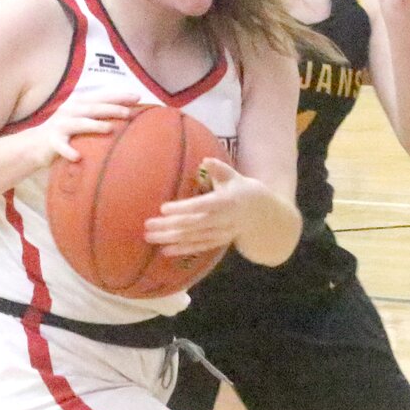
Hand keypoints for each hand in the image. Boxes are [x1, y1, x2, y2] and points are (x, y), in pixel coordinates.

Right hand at [29, 92, 139, 167]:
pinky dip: (68, 151)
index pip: (101, 96)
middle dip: (111, 109)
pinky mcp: (52, 142)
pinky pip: (61, 147)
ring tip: (110, 129)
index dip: (119, 96)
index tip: (138, 97)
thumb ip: (99, 113)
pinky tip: (77, 157)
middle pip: (93, 108)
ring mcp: (60, 125)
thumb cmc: (66, 131)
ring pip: (79, 124)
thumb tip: (129, 112)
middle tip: (129, 113)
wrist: (35, 144)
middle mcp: (69, 110)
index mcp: (78, 102)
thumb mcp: (81, 117)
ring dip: (94, 125)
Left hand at [144, 157, 259, 256]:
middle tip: (148, 224)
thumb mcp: (234, 177)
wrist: (262, 216)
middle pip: (193, 225)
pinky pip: (198, 248)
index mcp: (226, 202)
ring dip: (170, 238)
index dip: (183, 208)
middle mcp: (223, 221)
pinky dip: (181, 250)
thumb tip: (205, 160)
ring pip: (192, 238)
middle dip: (169, 226)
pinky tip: (164, 250)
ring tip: (149, 237)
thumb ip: (219, 169)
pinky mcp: (217, 243)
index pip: (201, 206)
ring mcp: (220, 234)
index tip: (163, 208)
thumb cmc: (242, 190)